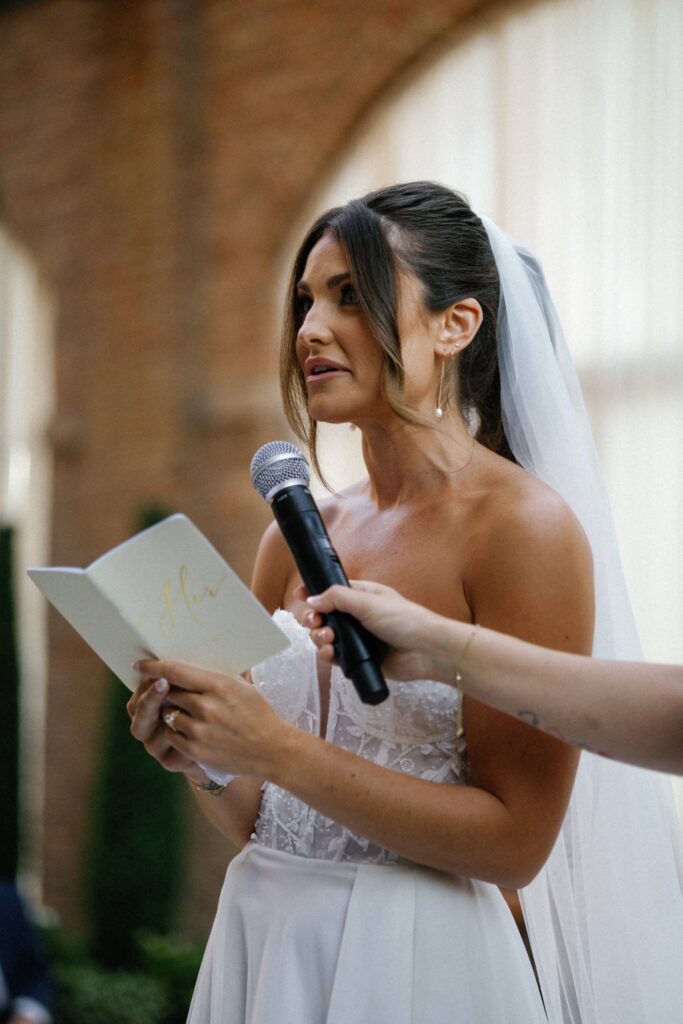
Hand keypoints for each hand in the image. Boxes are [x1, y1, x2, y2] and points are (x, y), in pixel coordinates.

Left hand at [133, 659, 292, 778]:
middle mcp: (206, 706)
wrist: (272, 749)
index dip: (153, 666)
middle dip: (166, 691)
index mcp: (218, 685)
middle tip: (168, 691)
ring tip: (188, 714)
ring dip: (172, 712)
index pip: (175, 671)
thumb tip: (184, 665)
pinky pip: (171, 736)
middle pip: (168, 692)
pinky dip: (177, 733)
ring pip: (167, 714)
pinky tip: (193, 731)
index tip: (140, 664)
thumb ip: (212, 676)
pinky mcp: (195, 750)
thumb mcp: (239, 686)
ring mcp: (199, 730)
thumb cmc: (257, 713)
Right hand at [300, 580, 449, 682]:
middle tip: (314, 621)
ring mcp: (357, 638)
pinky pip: (335, 656)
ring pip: (326, 636)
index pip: (331, 591)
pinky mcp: (359, 658)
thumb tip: (312, 599)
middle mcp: (357, 616)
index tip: (299, 596)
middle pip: (324, 615)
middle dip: (314, 618)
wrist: (426, 651)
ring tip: (327, 638)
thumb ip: (337, 598)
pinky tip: (329, 653)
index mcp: (361, 596)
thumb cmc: (403, 620)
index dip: (314, 593)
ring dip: (319, 637)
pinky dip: (328, 655)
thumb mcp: (368, 602)